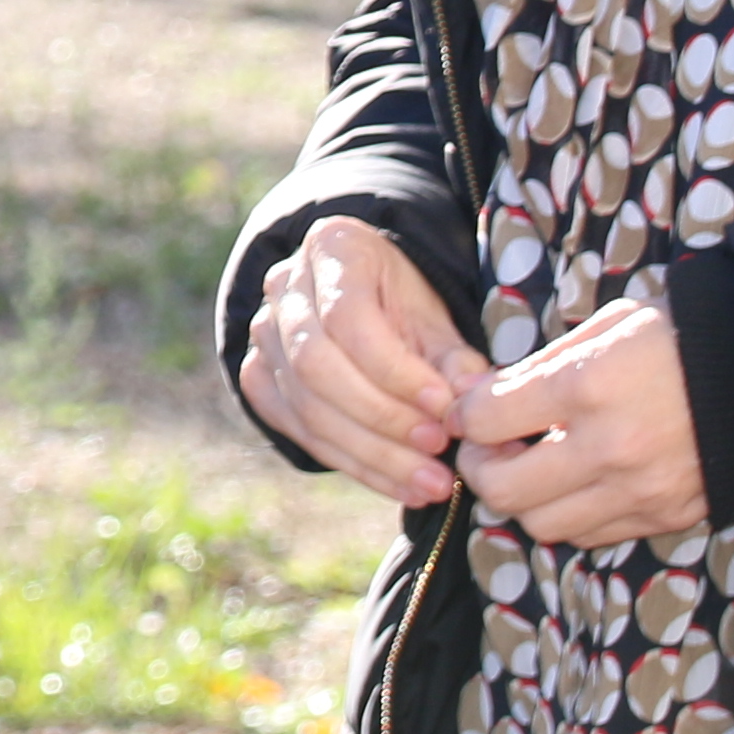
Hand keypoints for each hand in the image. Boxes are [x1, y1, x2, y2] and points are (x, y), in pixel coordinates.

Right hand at [237, 219, 486, 510]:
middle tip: (439, 451)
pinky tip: (400, 485)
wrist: (363, 304)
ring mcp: (263, 335)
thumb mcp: (436, 316)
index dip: (395, 370)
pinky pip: (300, 432)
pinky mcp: (258, 379)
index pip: (347, 317)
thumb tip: (476, 405)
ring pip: (307, 407)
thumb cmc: (405, 304)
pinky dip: (354, 465)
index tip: (444, 409)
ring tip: (430, 484)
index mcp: (332, 248)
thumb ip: (455, 358)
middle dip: (382, 418)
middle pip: (316, 366)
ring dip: (373, 454)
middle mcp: (283, 287)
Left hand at [449, 294, 708, 547]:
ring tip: (533, 467)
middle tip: (490, 448)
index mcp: (586, 385)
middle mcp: (607, 446)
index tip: (469, 410)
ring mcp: (637, 489)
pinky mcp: (664, 516)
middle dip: (481, 468)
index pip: (485, 421)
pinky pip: (591, 536)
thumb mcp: (606, 327)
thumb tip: (483, 396)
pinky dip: (570, 516)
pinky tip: (575, 484)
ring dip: (523, 499)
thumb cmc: (679, 338)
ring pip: (541, 524)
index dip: (466, 416)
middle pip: (502, 489)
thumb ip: (541, 365)